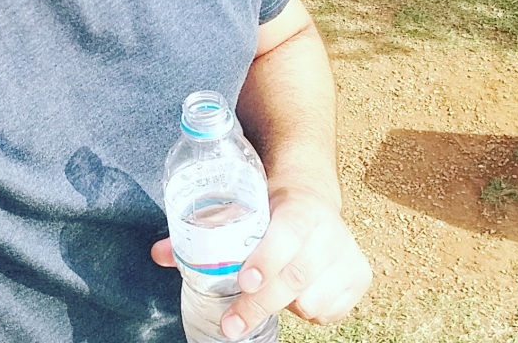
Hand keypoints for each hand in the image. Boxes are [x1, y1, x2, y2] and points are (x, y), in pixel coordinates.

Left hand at [151, 186, 370, 338]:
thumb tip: (157, 254)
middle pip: (295, 277)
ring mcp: (348, 254)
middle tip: (231, 324)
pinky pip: (329, 312)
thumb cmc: (267, 206)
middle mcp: (330, 229)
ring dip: (284, 305)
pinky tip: (296, 293)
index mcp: (300, 206)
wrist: (311, 195)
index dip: (267, 260)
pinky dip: (307, 311)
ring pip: (312, 301)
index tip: (243, 282)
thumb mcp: (241, 207)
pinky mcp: (360, 276)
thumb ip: (203, 232)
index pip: (287, 234)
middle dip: (259, 305)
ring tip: (270, 289)